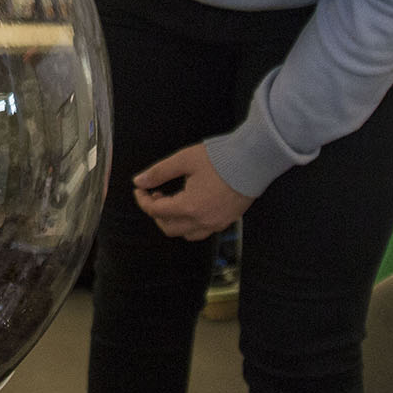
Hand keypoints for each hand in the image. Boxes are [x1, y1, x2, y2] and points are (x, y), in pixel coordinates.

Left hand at [132, 143, 252, 240]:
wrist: (253, 160)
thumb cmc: (220, 158)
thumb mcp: (184, 160)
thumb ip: (159, 172)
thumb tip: (139, 181)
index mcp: (189, 207)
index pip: (156, 211)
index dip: (143, 200)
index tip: (140, 189)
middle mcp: (202, 221)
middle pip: (169, 228)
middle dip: (157, 213)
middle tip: (156, 194)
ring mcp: (216, 223)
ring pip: (186, 234)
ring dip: (173, 221)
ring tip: (173, 201)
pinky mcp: (227, 221)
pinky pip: (203, 231)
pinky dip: (190, 223)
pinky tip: (191, 205)